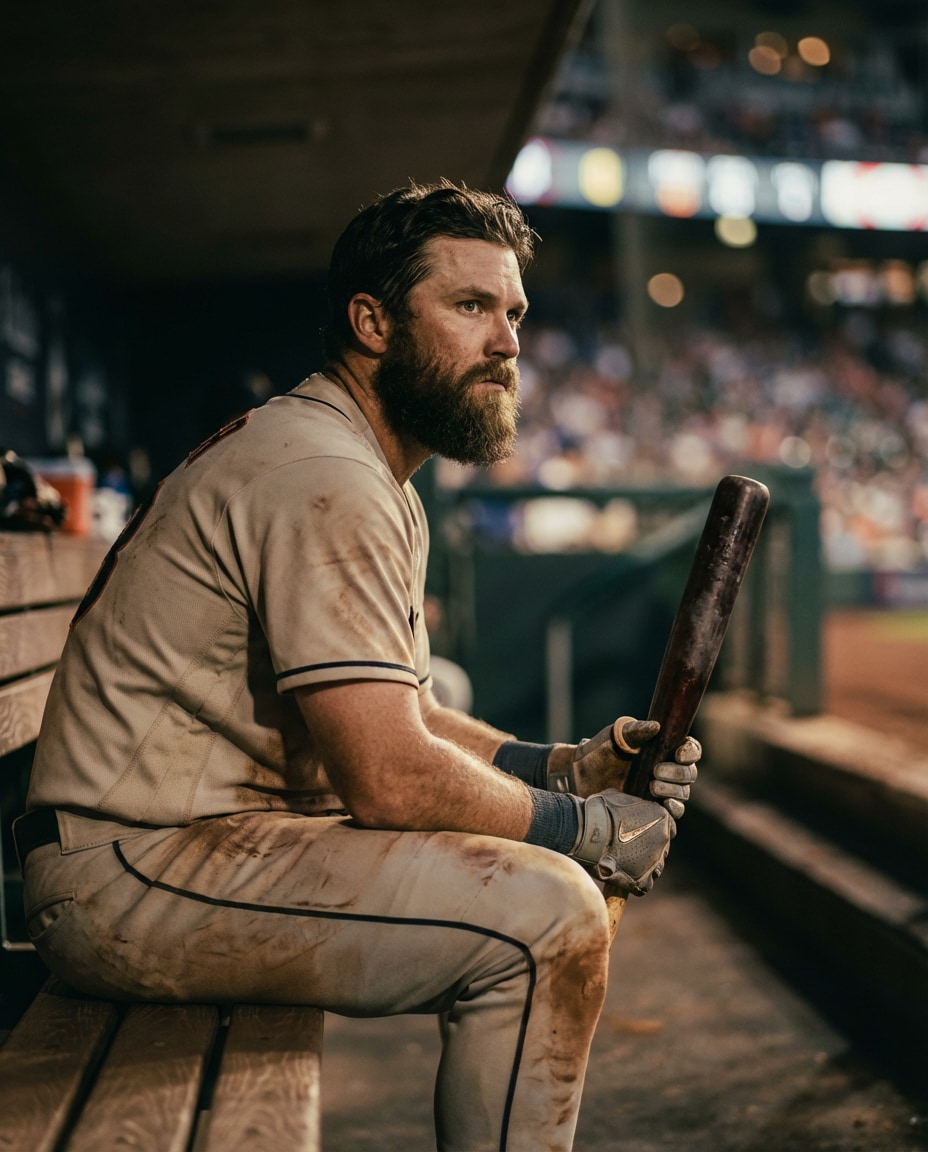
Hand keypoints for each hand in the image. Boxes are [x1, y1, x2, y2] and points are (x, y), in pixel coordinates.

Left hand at [546, 717, 699, 818]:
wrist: (578, 776)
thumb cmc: (598, 751)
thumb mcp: (615, 737)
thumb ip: (635, 730)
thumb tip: (656, 726)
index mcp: (663, 751)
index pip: (689, 751)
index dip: (690, 752)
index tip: (679, 754)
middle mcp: (667, 773)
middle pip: (688, 776)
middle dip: (677, 774)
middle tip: (655, 772)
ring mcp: (659, 795)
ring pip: (682, 797)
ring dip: (673, 793)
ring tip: (652, 787)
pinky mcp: (650, 814)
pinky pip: (670, 819)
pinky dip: (671, 816)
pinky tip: (663, 810)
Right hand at [569, 790, 674, 895]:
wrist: (587, 830)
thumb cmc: (599, 811)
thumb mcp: (619, 798)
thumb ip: (631, 805)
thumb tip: (627, 808)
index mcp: (661, 817)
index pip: (666, 827)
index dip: (651, 831)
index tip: (639, 833)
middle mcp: (663, 839)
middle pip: (661, 848)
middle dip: (648, 849)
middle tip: (629, 848)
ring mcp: (655, 861)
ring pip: (655, 867)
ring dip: (643, 866)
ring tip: (624, 863)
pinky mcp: (643, 879)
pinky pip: (644, 885)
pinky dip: (634, 883)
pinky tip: (621, 876)